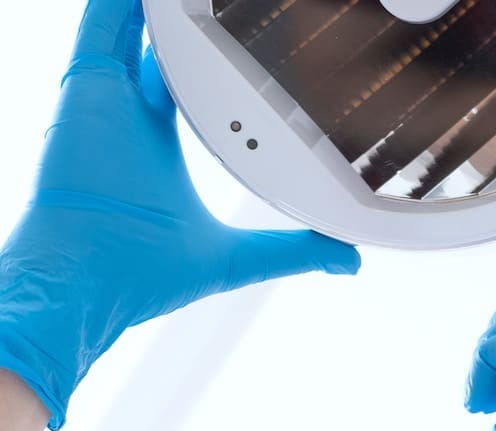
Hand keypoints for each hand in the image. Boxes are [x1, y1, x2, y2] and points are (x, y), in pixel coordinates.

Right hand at [0, 0, 358, 427]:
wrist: (88, 280)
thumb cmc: (141, 275)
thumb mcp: (236, 257)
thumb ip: (293, 252)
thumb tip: (349, 261)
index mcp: (159, 138)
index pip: (192, 82)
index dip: (213, 57)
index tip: (247, 39)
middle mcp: (131, 110)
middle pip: (163, 47)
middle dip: (190, 23)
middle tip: (222, 1)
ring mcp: (106, 94)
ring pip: (134, 25)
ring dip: (162, 8)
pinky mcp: (87, 84)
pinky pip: (103, 22)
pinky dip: (125, 3)